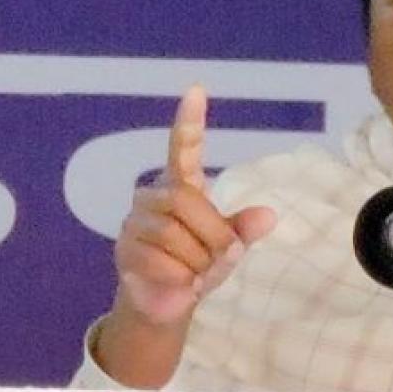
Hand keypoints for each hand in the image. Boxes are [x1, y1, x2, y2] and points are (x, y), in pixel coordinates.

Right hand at [112, 85, 276, 326]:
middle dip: (214, 235)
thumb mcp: (229, 246)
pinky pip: (160, 261)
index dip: (189, 121)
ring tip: (199, 272)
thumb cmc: (200, 263)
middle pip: (187, 202)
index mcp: (182, 186)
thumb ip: (244, 229)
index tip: (197, 90)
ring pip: (174, 234)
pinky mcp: (124, 250)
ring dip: (198, 260)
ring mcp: (134, 222)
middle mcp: (153, 196)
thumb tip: (268, 215)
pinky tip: (182, 283)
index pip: (183, 148)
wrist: (169, 301)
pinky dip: (181, 278)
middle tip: (222, 258)